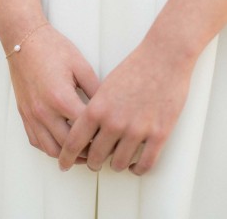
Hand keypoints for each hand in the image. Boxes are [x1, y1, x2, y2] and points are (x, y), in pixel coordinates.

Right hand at [6, 22, 99, 161]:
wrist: (23, 40)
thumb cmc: (52, 48)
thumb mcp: (80, 65)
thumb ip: (95, 89)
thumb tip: (107, 108)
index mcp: (61, 98)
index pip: (86, 130)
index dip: (102, 137)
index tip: (112, 138)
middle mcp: (43, 111)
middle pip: (68, 146)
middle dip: (87, 152)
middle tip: (101, 151)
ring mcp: (31, 114)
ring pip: (50, 149)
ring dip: (67, 156)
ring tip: (83, 153)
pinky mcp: (24, 113)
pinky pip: (35, 140)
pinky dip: (49, 147)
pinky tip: (60, 143)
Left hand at [58, 40, 195, 174]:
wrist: (163, 57)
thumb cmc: (134, 68)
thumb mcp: (105, 87)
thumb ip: (95, 110)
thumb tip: (89, 130)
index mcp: (97, 109)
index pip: (74, 141)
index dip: (66, 156)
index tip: (64, 163)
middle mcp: (114, 122)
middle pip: (95, 156)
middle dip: (92, 162)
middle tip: (93, 162)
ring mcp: (137, 130)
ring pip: (118, 163)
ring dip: (114, 165)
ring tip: (114, 160)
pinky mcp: (159, 134)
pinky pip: (145, 164)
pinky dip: (137, 169)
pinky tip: (134, 165)